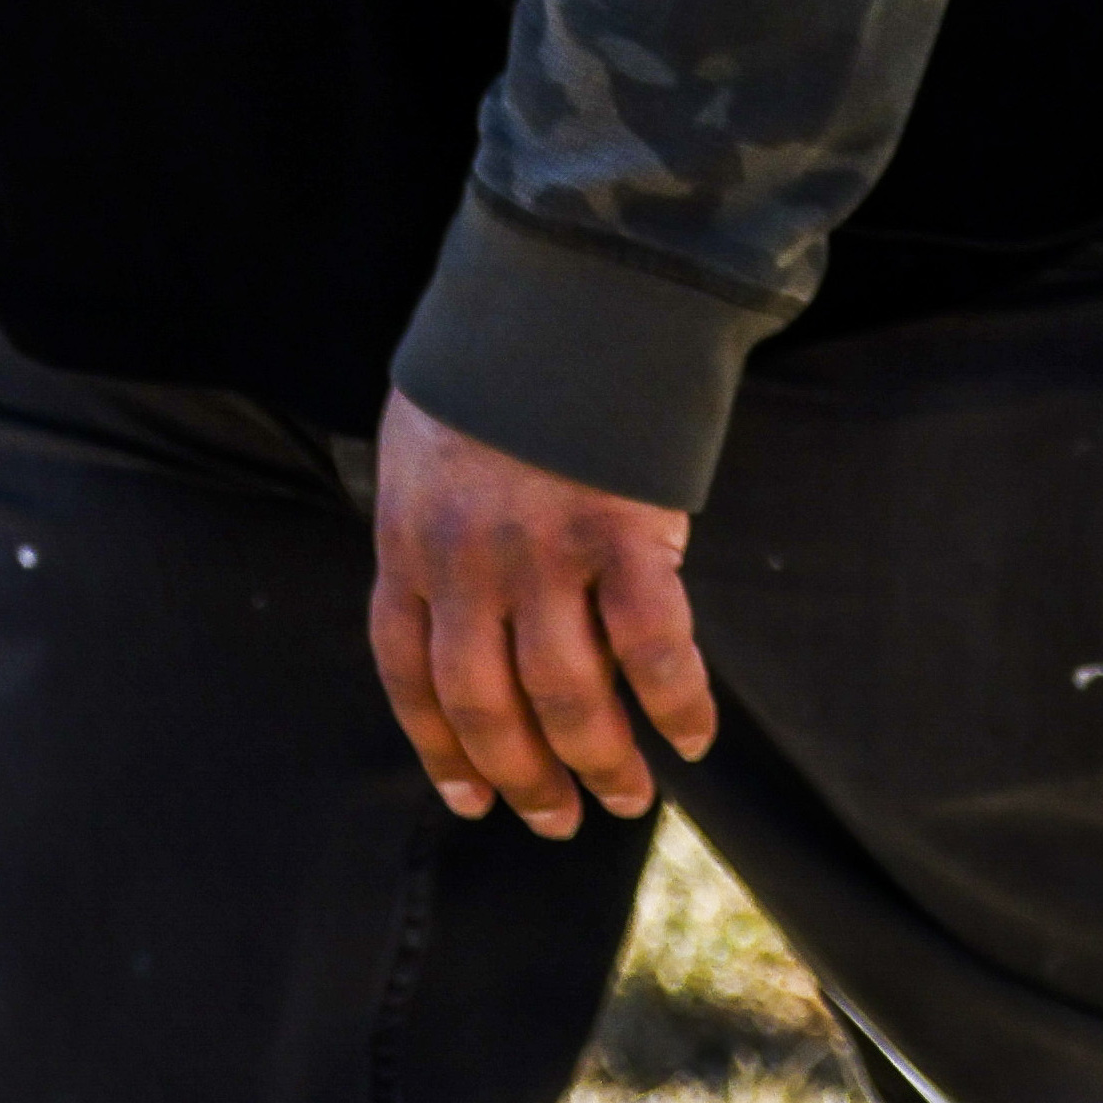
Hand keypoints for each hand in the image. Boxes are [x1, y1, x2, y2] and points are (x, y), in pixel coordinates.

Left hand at [367, 394, 719, 836]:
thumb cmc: (506, 360)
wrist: (566, 282)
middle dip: (524, 775)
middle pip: (485, 703)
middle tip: (560, 820)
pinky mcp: (623, 531)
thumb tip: (486, 598)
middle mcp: (465, 563)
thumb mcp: (433, 448)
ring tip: (631, 797)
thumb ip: (447, 526)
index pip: (410, 676)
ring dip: (600, 759)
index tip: (473, 796)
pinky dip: (676, 700)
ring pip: (564, 693)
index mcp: (408, 544)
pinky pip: (652, 643)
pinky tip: (694, 735)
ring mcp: (543, 552)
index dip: (440, 747)